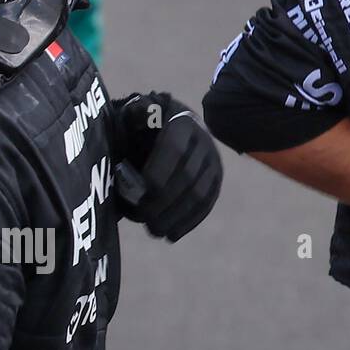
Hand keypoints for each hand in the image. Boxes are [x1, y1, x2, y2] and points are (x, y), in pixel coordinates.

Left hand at [115, 92, 222, 241]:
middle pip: (187, 175)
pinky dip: (190, 221)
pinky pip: (207, 203)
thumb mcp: (134, 116)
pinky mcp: (215, 179)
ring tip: (155, 231)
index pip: (174, 148)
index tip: (143, 192)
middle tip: (145, 219)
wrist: (167, 123)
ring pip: (200, 193)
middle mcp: (203, 140)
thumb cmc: (142, 124)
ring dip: (177, 216)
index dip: (160, 171)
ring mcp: (212, 161)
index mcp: (180, 122)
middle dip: (165, 201)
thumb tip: (138, 124)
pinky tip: (173, 234)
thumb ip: (134, 120)